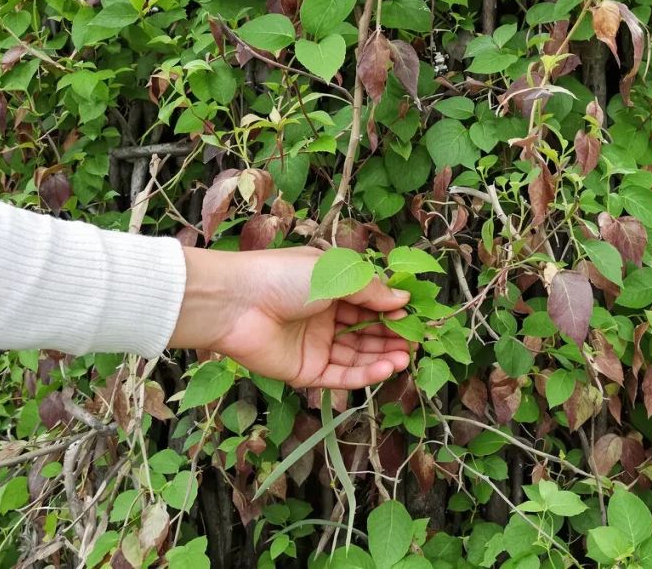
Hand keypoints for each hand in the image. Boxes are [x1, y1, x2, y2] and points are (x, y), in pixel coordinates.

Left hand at [169, 246, 413, 388]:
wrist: (234, 302)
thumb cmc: (281, 277)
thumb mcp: (334, 275)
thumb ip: (370, 291)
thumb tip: (402, 300)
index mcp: (329, 289)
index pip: (369, 303)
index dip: (392, 311)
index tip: (416, 317)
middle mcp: (324, 317)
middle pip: (366, 332)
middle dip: (392, 337)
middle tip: (416, 342)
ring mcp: (315, 346)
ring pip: (357, 356)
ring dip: (383, 357)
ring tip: (405, 357)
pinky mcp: (305, 371)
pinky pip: (340, 376)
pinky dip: (364, 374)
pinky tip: (386, 368)